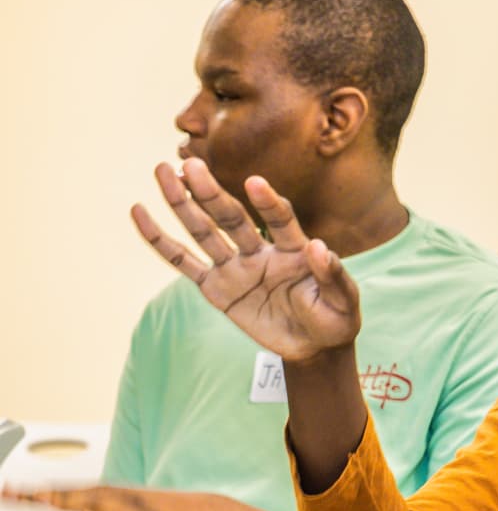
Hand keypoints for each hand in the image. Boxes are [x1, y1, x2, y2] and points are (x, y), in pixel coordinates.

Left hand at [3, 484, 298, 510]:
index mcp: (117, 499)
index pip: (71, 494)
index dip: (40, 493)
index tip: (15, 491)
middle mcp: (119, 503)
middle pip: (70, 496)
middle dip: (36, 495)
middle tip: (8, 492)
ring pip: (87, 506)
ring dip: (58, 502)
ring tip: (28, 499)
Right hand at [131, 159, 361, 361]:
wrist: (313, 346)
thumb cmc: (334, 319)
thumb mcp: (345, 303)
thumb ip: (334, 276)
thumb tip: (318, 247)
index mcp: (294, 248)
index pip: (280, 220)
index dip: (269, 204)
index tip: (255, 183)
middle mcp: (261, 251)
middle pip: (232, 218)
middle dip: (211, 194)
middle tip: (189, 165)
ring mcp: (236, 267)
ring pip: (204, 232)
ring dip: (183, 204)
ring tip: (162, 172)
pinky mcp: (217, 288)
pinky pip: (185, 263)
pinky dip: (161, 241)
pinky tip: (140, 213)